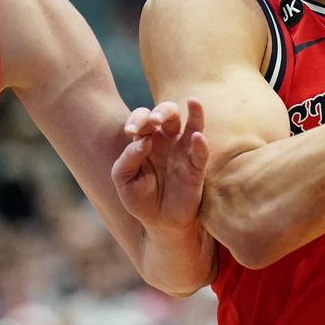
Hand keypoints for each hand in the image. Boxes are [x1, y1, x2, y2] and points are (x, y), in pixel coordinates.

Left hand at [111, 99, 208, 232]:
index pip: (144, 118)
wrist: (158, 222)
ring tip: (192, 102)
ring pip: (193, 124)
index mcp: (147, 139)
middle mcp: (167, 140)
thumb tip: (143, 139)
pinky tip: (198, 137)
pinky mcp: (196, 168)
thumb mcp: (123, 179)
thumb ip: (128, 158)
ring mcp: (184, 152)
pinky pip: (201, 153)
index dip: (138, 119)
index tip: (131, 131)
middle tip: (155, 120)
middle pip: (169, 113)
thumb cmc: (139, 197)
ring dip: (194, 113)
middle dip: (163, 111)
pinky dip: (201, 144)